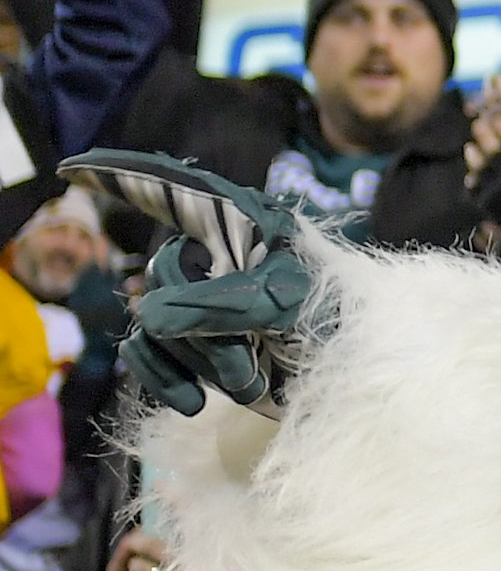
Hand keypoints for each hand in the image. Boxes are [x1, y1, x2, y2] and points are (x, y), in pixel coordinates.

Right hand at [71, 153, 319, 416]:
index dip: (124, 175)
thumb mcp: (286, 303)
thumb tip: (148, 317)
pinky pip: (145, 354)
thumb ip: (221, 305)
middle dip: (207, 328)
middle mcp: (212, 255)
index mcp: (240, 226)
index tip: (76, 166)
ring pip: (154, 323)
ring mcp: (195, 299)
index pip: (174, 191)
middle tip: (257, 358)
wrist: (354, 370)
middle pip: (166, 279)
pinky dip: (168, 381)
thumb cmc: (334, 319)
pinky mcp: (187, 340)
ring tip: (253, 379)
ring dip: (202, 361)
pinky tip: (195, 403)